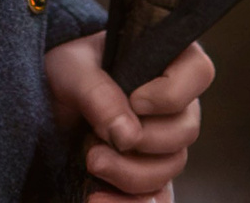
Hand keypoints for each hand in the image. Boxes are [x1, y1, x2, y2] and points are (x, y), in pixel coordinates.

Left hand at [42, 32, 214, 198]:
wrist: (50, 99)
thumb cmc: (68, 70)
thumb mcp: (72, 68)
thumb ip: (97, 93)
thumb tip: (128, 135)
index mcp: (166, 60)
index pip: (199, 72)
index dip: (172, 92)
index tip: (135, 101)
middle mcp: (174, 103)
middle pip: (186, 130)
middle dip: (144, 141)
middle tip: (100, 139)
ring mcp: (164, 141)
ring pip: (171, 167)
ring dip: (131, 173)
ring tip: (92, 161)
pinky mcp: (148, 173)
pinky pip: (157, 197)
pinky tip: (97, 199)